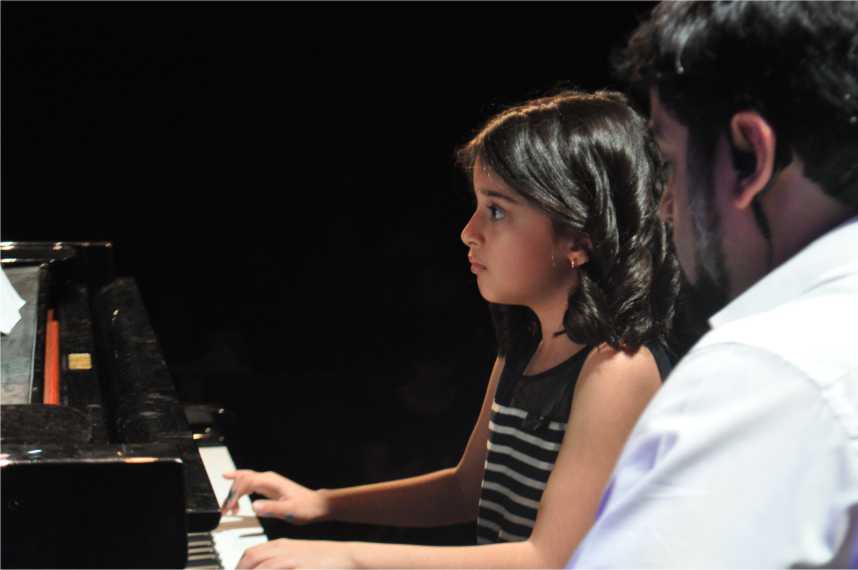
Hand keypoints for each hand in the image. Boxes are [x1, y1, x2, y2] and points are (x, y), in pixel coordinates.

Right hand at [222, 470, 328, 523]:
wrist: (317, 505)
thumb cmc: (306, 508)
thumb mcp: (289, 510)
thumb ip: (271, 508)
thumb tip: (253, 506)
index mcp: (271, 481)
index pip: (246, 482)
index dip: (235, 494)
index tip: (229, 508)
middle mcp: (268, 479)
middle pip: (243, 479)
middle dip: (231, 493)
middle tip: (225, 509)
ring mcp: (268, 482)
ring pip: (245, 480)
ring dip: (234, 492)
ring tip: (228, 507)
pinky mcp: (269, 487)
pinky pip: (249, 484)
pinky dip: (240, 490)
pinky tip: (233, 492)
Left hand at [237, 538, 354, 568]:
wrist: (345, 556)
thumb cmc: (322, 557)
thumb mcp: (297, 554)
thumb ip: (280, 560)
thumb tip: (264, 567)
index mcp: (281, 545)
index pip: (251, 553)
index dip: (239, 566)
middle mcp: (283, 550)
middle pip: (252, 558)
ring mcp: (292, 560)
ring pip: (263, 566)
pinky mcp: (301, 568)